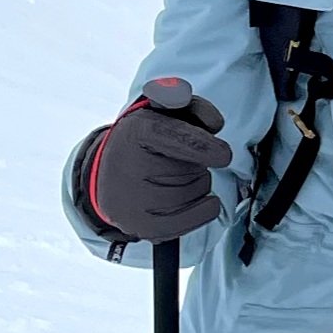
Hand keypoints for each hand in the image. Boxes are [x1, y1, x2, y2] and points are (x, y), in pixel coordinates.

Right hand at [77, 79, 231, 241]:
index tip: (223, 155)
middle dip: (199, 162)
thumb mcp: (161, 112)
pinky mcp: (144, 227)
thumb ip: (189, 105)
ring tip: (180, 177)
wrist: (109, 178)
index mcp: (136, 132)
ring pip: (197, 190)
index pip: (176, 137)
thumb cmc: (144, 143)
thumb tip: (214, 123)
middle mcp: (130, 167)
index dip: (205, 146)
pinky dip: (207, 208)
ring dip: (201, 183)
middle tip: (180, 160)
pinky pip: (195, 218)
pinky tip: (196, 199)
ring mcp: (134, 201)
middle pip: (193, 166)